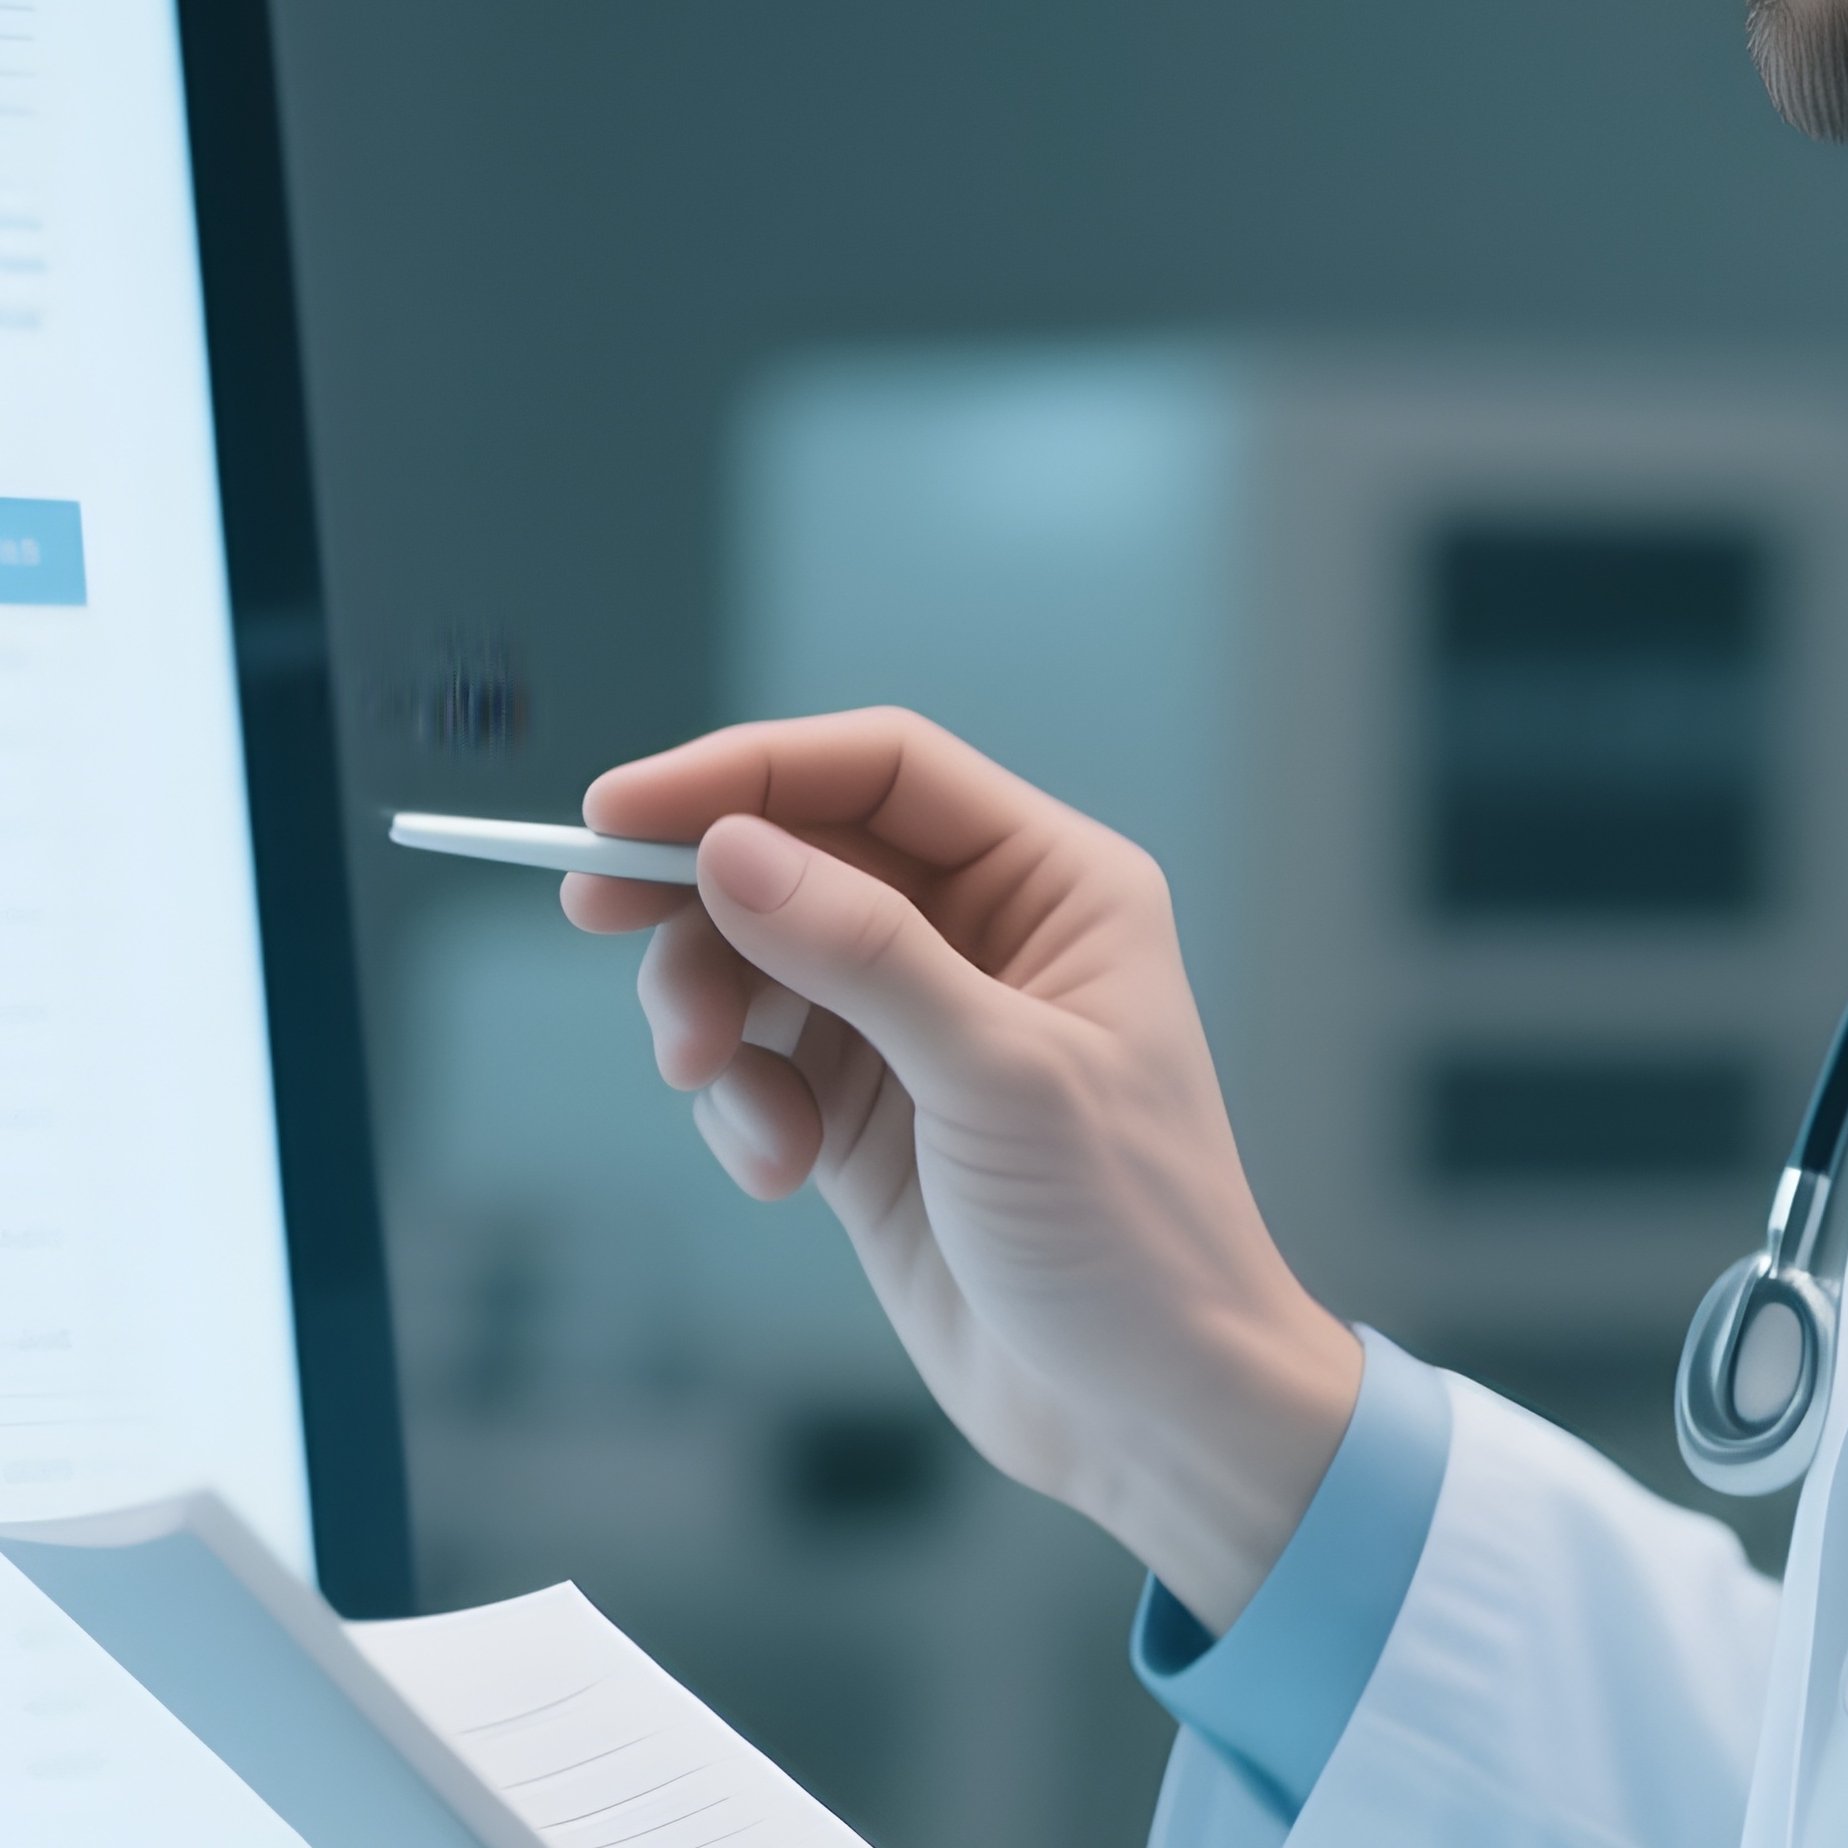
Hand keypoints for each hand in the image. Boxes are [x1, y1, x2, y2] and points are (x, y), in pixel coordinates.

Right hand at [562, 707, 1360, 1631]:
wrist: (1145, 1416)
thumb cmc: (1127, 1233)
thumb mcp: (998, 1076)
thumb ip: (861, 952)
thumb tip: (728, 847)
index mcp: (1051, 884)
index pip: (879, 771)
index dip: (747, 770)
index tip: (620, 809)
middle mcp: (982, 935)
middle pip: (799, 856)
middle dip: (703, 897)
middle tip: (598, 918)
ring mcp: (916, 1025)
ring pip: (760, 956)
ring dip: (712, 1012)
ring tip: (719, 1088)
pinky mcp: (866, 1113)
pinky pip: (760, 1061)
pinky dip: (742, 1104)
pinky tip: (780, 1170)